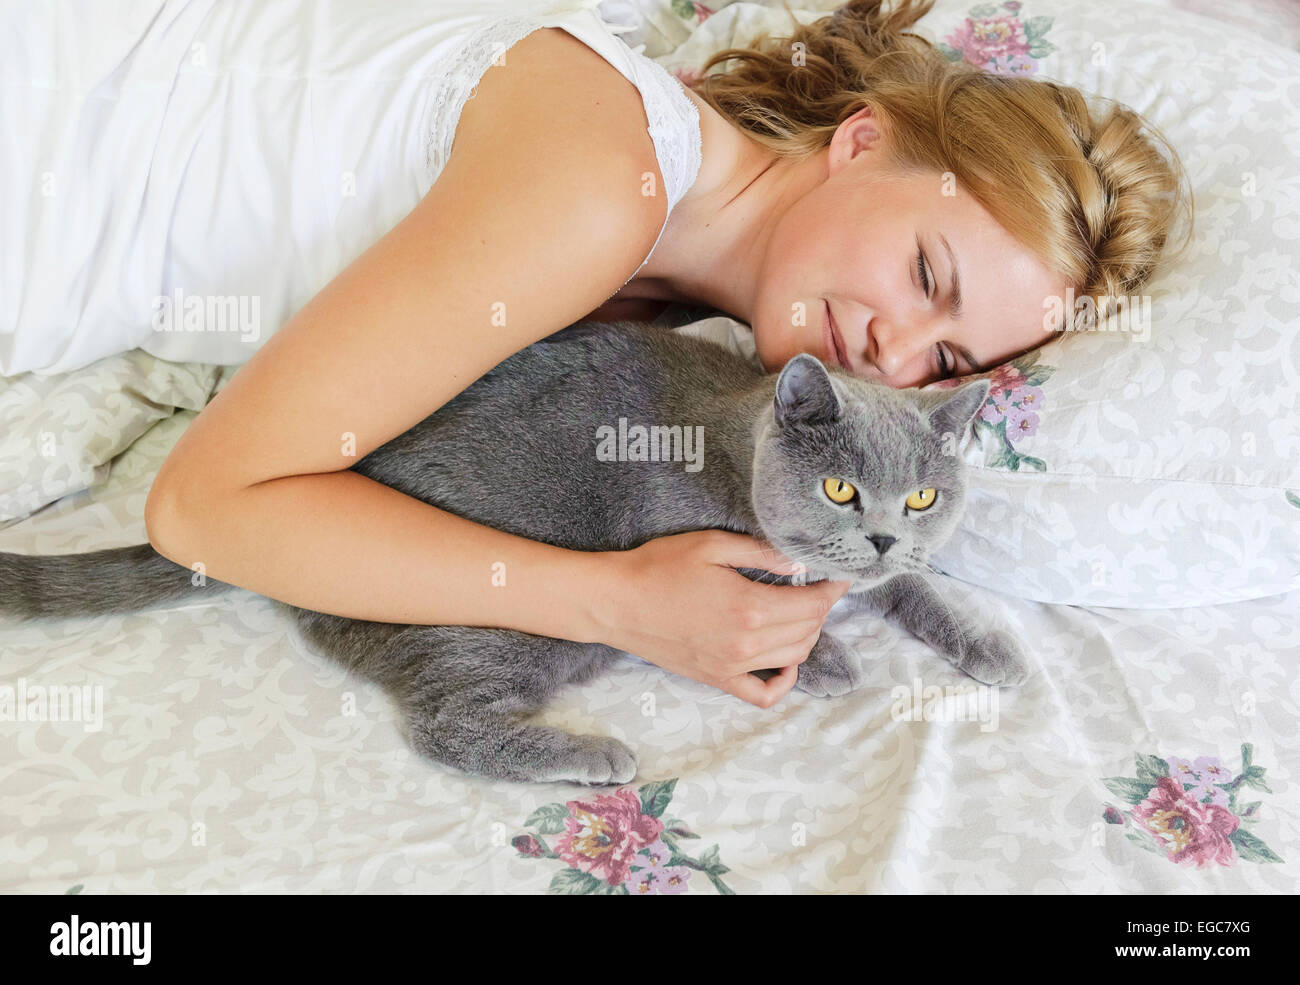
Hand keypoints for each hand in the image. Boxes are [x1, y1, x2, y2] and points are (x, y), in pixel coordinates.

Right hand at [590, 530, 851, 707]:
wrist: (616, 602)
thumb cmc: (659, 567)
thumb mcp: (713, 545)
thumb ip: (761, 554)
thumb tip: (800, 564)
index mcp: (750, 607)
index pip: (813, 604)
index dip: (833, 588)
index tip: (840, 575)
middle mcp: (747, 643)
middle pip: (808, 631)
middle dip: (821, 608)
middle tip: (817, 588)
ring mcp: (732, 666)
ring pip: (793, 658)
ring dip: (807, 636)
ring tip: (801, 613)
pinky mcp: (716, 679)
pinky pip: (762, 694)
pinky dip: (783, 682)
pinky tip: (784, 661)